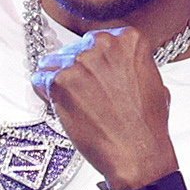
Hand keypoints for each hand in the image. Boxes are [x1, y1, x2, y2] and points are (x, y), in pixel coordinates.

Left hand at [33, 26, 176, 189]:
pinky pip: (39, 80)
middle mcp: (102, 45)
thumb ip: (129, 63)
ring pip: (52, 63)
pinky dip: (45, 94)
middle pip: (72, 51)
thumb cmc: (145, 123)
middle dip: (74, 71)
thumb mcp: (150, 78)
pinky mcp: (60, 82)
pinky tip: (61, 107)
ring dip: (57, 81)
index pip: (94, 41)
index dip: (91, 62)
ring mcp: (79, 62)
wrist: (137, 151)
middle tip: (82, 94)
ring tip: (73, 103)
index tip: (92, 75)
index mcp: (128, 39)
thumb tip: (114, 64)